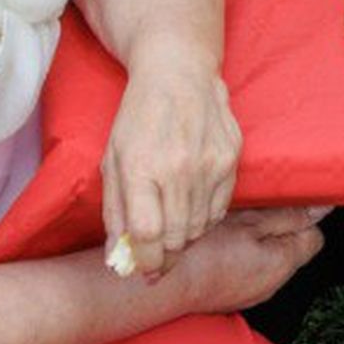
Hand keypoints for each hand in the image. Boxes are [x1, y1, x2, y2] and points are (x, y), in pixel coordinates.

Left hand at [100, 49, 240, 274]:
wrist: (179, 74)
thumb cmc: (138, 118)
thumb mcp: (112, 160)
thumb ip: (114, 211)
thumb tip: (117, 258)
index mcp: (140, 167)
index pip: (147, 233)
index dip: (145, 261)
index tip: (142, 270)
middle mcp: (177, 168)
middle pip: (177, 237)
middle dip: (166, 259)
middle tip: (157, 264)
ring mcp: (209, 164)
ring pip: (201, 227)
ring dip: (185, 239)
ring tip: (172, 232)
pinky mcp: (231, 159)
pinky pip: (220, 209)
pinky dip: (205, 219)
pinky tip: (191, 209)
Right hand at [144, 206, 329, 313]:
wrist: (160, 287)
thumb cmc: (201, 251)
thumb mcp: (248, 222)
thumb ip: (288, 217)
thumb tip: (322, 209)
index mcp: (282, 264)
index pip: (314, 238)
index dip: (302, 216)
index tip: (283, 202)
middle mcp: (271, 285)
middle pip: (290, 248)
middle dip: (277, 226)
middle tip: (252, 210)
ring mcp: (250, 294)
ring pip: (267, 258)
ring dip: (256, 239)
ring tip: (232, 225)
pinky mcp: (230, 295)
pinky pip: (247, 270)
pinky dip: (239, 254)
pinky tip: (219, 243)